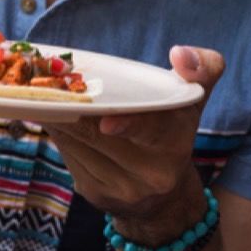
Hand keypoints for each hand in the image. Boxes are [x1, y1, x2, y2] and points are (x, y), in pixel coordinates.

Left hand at [43, 46, 224, 243]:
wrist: (164, 197)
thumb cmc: (173, 131)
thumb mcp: (193, 101)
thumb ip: (202, 69)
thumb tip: (179, 53)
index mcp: (177, 143)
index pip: (154, 131)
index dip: (130, 125)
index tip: (107, 122)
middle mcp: (152, 173)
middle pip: (100, 135)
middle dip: (75, 109)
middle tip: (54, 85)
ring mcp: (122, 189)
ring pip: (78, 144)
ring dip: (60, 118)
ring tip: (48, 96)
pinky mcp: (96, 195)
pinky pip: (69, 156)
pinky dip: (60, 134)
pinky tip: (56, 118)